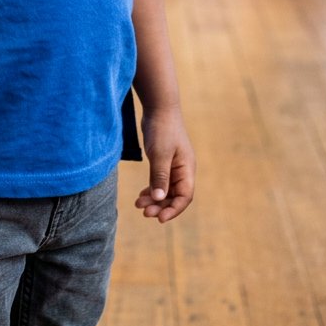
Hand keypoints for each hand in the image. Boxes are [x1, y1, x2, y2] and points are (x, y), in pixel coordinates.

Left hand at [135, 106, 195, 222]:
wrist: (159, 107)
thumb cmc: (162, 129)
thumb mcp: (160, 154)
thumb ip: (160, 177)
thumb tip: (159, 199)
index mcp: (186, 169)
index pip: (185, 196)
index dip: (174, 209)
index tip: (159, 218)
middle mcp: (182, 170)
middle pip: (174, 196)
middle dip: (160, 206)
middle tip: (144, 212)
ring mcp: (173, 166)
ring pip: (165, 190)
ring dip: (154, 199)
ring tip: (139, 205)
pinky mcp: (163, 161)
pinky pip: (160, 181)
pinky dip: (151, 189)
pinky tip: (141, 196)